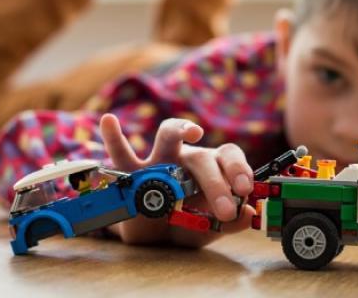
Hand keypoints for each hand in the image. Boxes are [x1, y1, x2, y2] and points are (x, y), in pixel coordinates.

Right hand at [99, 113, 255, 246]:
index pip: (228, 156)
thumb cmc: (186, 224)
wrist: (152, 237)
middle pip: (202, 157)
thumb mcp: (210, 228)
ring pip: (168, 137)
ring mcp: (158, 161)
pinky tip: (109, 120)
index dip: (239, 169)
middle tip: (225, 209)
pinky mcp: (131, 173)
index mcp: (211, 168)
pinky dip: (113, 138)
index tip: (244, 189)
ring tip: (192, 132)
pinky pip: (121, 154)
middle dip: (216, 181)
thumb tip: (249, 214)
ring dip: (180, 130)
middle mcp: (186, 158)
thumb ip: (231, 223)